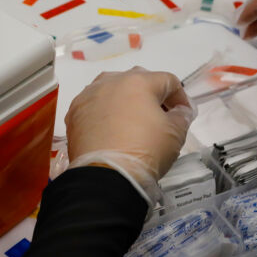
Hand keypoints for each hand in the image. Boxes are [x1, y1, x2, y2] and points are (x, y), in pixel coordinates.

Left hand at [64, 68, 193, 205]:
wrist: (106, 176)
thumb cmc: (145, 151)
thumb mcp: (175, 134)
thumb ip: (181, 116)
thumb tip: (178, 111)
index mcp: (138, 81)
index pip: (167, 81)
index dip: (180, 97)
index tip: (183, 113)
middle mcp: (110, 81)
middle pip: (137, 81)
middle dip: (151, 96)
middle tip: (159, 116)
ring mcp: (88, 96)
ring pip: (111, 90)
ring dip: (124, 101)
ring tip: (132, 121)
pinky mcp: (74, 113)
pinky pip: (94, 106)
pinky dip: (104, 113)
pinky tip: (110, 130)